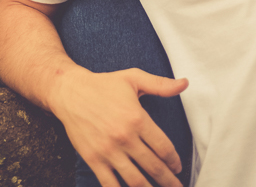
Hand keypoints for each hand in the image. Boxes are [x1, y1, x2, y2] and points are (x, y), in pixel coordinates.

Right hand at [49, 64, 187, 186]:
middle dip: (168, 180)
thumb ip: (160, 85)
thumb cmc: (104, 85)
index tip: (178, 167)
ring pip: (135, 180)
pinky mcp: (94, 160)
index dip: (174, 161)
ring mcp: (108, 151)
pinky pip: (111, 185)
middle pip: (153, 167)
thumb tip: (185, 84)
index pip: (163, 147)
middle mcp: (124, 138)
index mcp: (137, 118)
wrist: (71, 93)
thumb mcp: (133, 78)